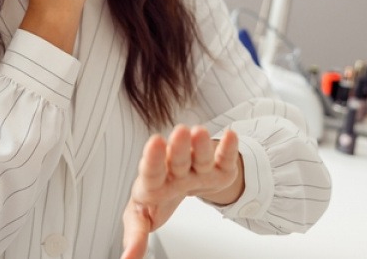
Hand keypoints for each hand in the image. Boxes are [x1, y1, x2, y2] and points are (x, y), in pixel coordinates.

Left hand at [121, 125, 242, 258]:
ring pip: (200, 158)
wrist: (180, 186)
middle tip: (182, 131)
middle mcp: (175, 171)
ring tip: (201, 132)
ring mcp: (198, 170)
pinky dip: (229, 149)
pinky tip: (231, 136)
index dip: (153, 159)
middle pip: (177, 161)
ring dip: (202, 146)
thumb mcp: (140, 218)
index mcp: (153, 182)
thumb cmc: (156, 199)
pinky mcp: (219, 172)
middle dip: (180, 148)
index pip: (151, 171)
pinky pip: (225, 160)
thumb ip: (134, 235)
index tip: (155, 142)